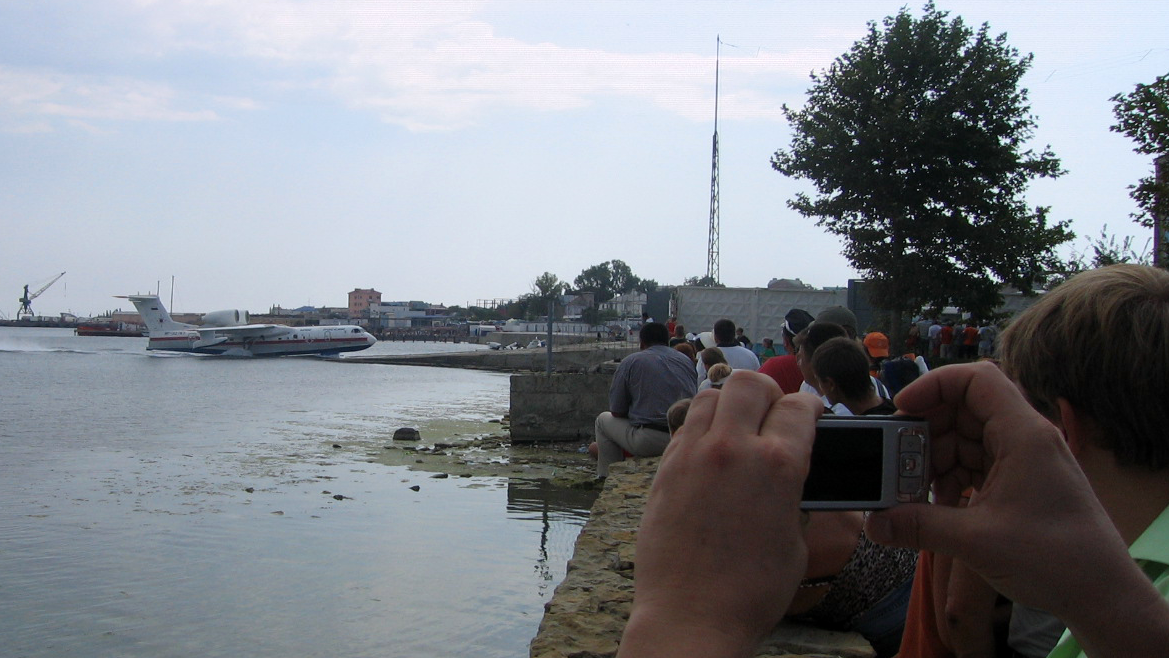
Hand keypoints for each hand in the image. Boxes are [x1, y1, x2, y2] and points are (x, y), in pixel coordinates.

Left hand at [618, 371, 823, 657]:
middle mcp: (732, 450)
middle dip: (769, 391)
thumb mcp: (795, 541)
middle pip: (749, 383)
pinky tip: (711, 451)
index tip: (811, 412)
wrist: (691, 616)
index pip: (799, 406)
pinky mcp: (665, 470)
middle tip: (774, 410)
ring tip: (739, 426)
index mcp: (778, 465)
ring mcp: (693, 456)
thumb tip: (792, 474)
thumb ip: (794, 494)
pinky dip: (702, 428)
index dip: (811, 405)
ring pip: (710, 396)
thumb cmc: (750, 591)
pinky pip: (685, 427)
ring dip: (730, 404)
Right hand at [866, 362, 1168, 655]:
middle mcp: (1025, 438)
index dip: (934, 385)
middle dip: (926, 431)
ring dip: (936, 460)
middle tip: (897, 459)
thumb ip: (919, 525)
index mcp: (1023, 434)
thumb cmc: (1056, 559)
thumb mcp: (976, 541)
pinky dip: (952, 479)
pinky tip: (937, 506)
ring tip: (913, 490)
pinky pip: (977, 465)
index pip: (976, 379)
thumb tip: (875, 523)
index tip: (902, 408)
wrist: (1102, 594)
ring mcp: (1025, 460)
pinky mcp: (1022, 482)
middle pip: (965, 409)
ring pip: (967, 439)